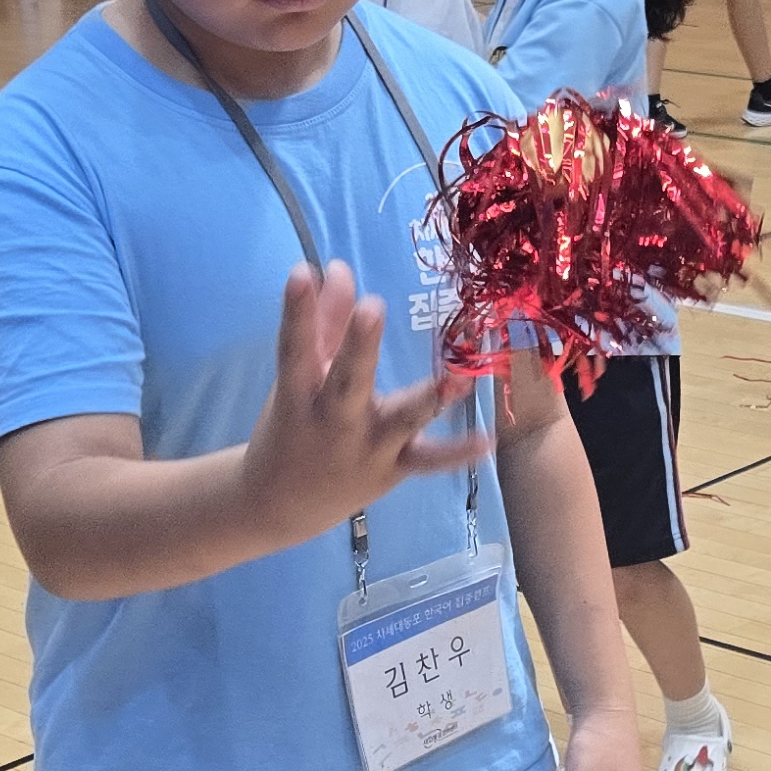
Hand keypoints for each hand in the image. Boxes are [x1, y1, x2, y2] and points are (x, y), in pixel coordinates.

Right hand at [239, 260, 489, 542]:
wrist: (281, 502)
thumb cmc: (292, 424)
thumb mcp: (299, 376)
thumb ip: (323, 321)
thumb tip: (337, 268)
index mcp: (300, 392)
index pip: (295, 347)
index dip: (296, 311)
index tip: (301, 271)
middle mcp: (333, 420)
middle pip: (347, 381)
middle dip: (359, 346)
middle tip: (372, 307)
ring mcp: (366, 447)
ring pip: (400, 421)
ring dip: (428, 400)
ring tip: (458, 382)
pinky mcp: (393, 469)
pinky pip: (428, 460)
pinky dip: (457, 453)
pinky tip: (489, 440)